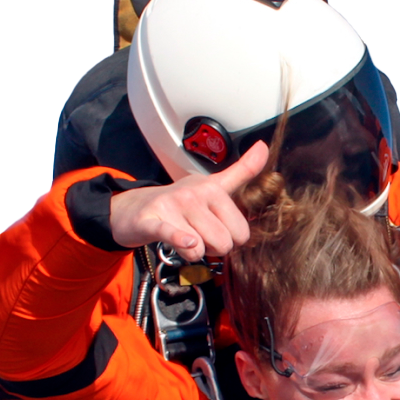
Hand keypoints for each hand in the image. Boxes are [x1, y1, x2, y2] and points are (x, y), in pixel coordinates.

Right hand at [109, 141, 268, 261]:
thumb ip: (242, 170)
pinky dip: (183, 242)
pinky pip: (175, 235)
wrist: (135, 208)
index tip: (216, 229)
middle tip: (197, 234)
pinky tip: (187, 242)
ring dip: (192, 252)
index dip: (230, 238)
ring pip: (201, 248)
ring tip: (182, 237)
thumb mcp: (213, 184)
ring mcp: (173, 206)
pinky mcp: (153, 221)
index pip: (241, 231)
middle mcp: (194, 194)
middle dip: (211, 247)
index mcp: (213, 188)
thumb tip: (264, 147)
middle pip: (223, 243)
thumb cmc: (179, 201)